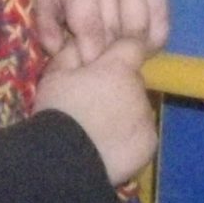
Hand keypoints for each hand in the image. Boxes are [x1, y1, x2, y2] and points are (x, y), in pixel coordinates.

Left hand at [35, 0, 169, 64]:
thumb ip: (46, 26)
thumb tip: (58, 52)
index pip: (90, 27)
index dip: (90, 54)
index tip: (87, 70)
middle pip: (116, 31)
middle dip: (110, 56)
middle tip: (104, 69)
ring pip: (140, 28)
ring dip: (133, 49)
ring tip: (123, 59)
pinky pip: (162, 19)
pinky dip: (155, 39)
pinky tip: (144, 48)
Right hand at [35, 37, 157, 183]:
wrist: (63, 160)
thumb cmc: (57, 112)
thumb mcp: (54, 75)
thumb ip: (71, 52)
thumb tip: (81, 41)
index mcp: (118, 68)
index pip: (132, 46)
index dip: (119, 54)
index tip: (105, 66)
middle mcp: (139, 89)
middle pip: (134, 81)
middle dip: (118, 87)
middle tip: (93, 104)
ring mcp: (147, 118)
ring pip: (138, 108)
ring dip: (124, 113)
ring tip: (99, 130)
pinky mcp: (149, 144)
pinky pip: (142, 134)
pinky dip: (130, 138)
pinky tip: (109, 146)